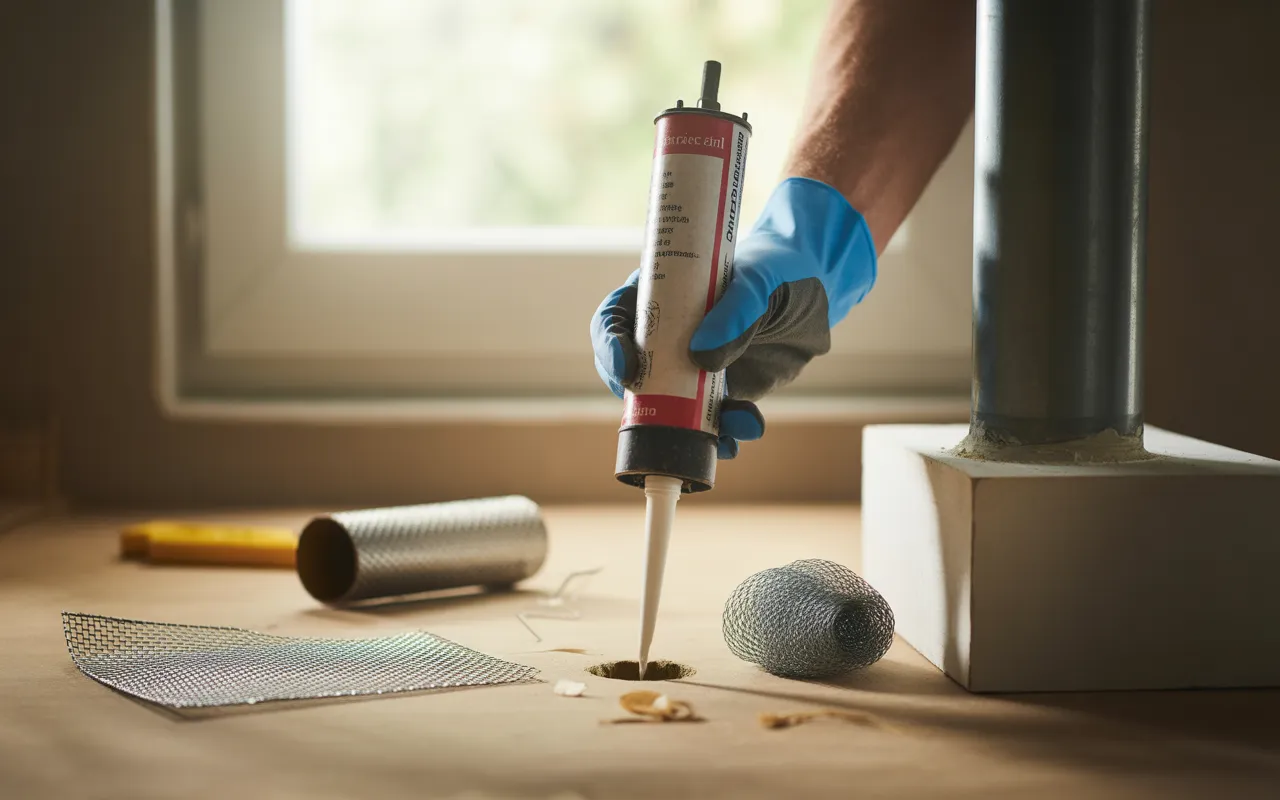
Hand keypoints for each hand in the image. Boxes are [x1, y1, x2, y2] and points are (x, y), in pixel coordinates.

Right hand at [591, 177, 876, 457]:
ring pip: (668, 408)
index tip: (627, 367)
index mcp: (660, 292)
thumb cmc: (780, 268)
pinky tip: (747, 427)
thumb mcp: (762, 280)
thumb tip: (701, 357)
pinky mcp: (721, 393)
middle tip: (666, 415)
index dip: (610, 345)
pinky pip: (711, 423)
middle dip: (642, 403)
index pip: (615, 319)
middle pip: (629, 373)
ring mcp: (691, 367)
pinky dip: (725, 435)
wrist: (819, 289)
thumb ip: (737, 311)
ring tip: (726, 431)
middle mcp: (666, 334)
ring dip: (687, 427)